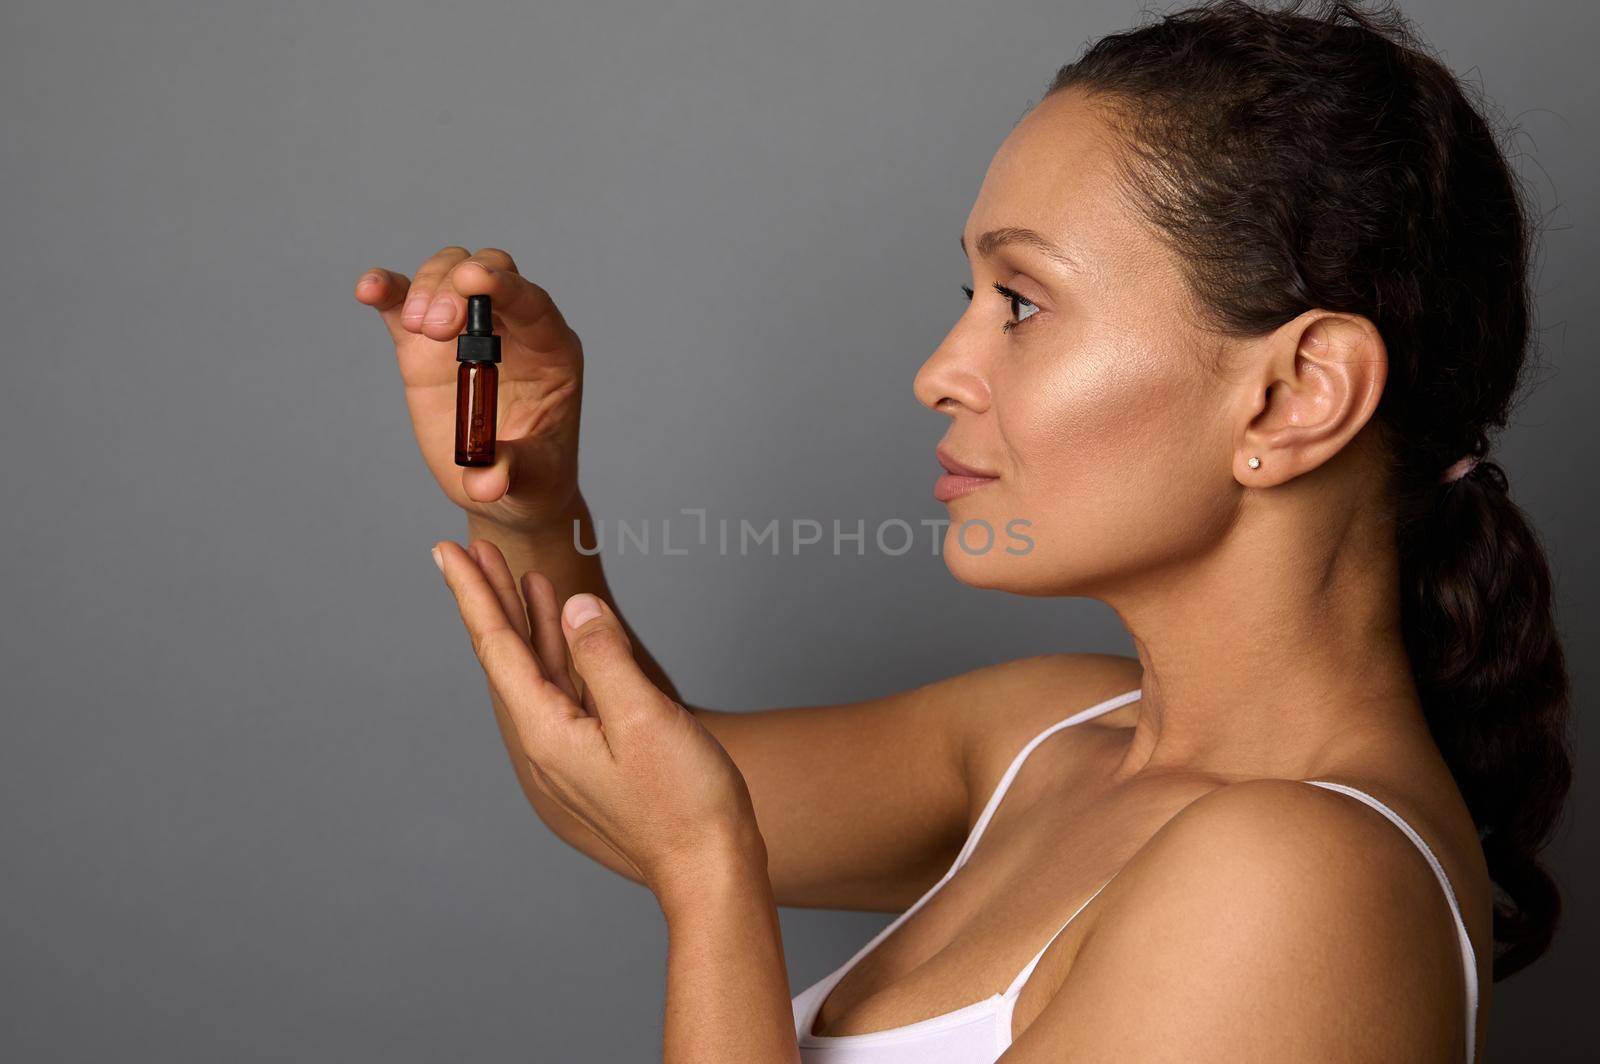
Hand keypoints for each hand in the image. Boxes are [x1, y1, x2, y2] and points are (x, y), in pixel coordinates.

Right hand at [355, 247, 583, 532]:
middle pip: (489, 270)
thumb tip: (486, 482)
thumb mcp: (531, 480)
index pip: (532, 303)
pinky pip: (404, 302)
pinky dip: (387, 290)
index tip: (474, 279)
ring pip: (447, 274)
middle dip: (457, 288)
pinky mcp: (426, 345)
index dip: (505, 285)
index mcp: (551, 352)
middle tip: (435, 330)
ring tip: (416, 328)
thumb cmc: (531, 479)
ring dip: (426, 288)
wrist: (503, 489)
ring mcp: (467, 332)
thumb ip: (510, 472)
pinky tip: (369, 290)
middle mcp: (512, 329)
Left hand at [430, 537, 764, 899]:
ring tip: (516, 574)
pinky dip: (561, 649)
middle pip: (508, 656)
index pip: (498, 647)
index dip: (473, 594)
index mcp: (546, 734)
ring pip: (537, 670)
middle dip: (489, 599)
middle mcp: (546, 742)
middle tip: (464, 550)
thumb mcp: (645, 719)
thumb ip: (606, 657)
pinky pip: (566, 688)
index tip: (446, 551)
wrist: (710, 867)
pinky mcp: (597, 754)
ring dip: (526, 619)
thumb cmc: (685, 802)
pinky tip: (568, 628)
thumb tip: (576, 607)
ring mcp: (570, 750)